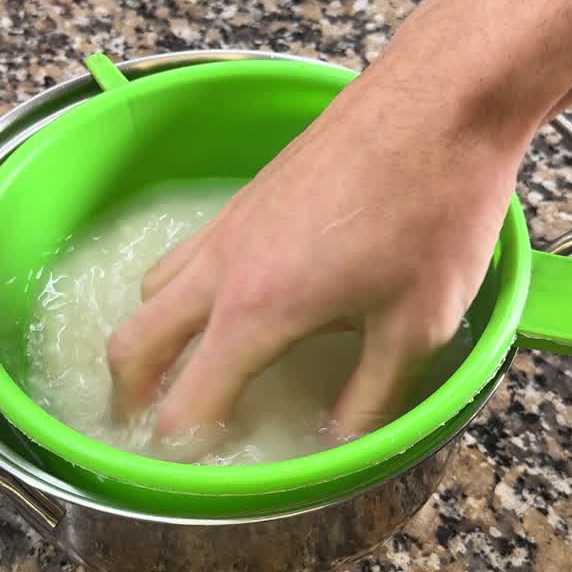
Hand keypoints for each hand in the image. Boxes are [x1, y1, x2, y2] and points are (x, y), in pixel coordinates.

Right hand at [103, 0, 571, 444]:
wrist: (443, 98)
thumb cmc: (435, 209)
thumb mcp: (418, 325)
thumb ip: (371, 396)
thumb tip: (340, 443)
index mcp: (256, 309)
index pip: (187, 398)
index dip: (180, 445)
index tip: (188, 472)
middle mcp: (222, 267)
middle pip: (133, 341)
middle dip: (128, 393)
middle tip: (142, 426)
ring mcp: (229, 222)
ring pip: (151, 288)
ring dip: (149, 335)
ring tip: (178, 364)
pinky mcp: (249, 192)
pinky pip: (186, 252)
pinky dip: (178, 289)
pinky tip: (225, 297)